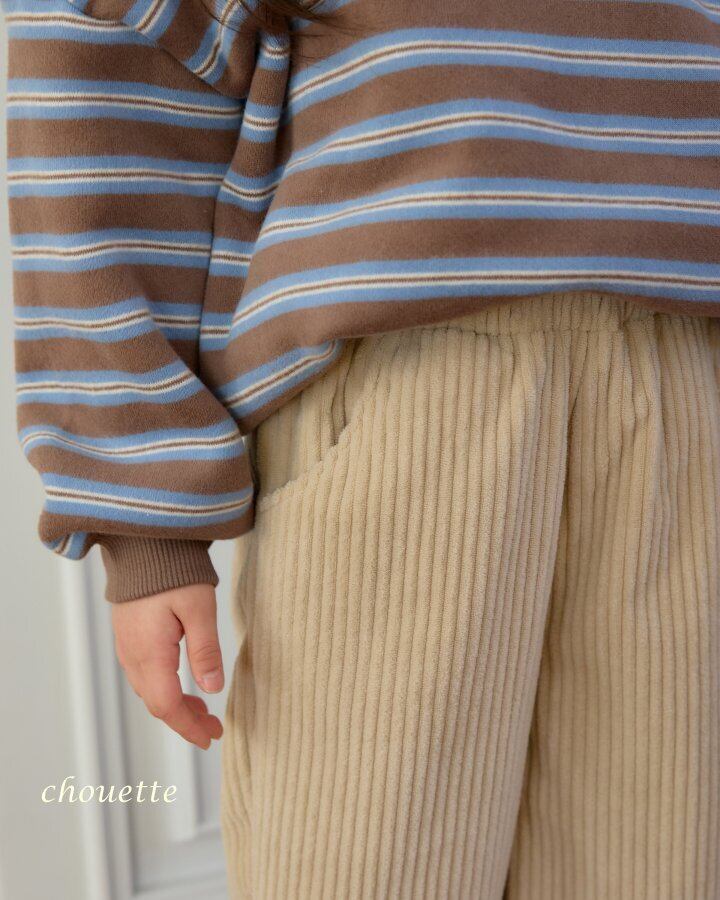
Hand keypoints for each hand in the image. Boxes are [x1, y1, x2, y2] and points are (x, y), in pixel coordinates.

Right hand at [111, 583, 223, 748]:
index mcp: (150, 653)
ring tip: (204, 711)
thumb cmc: (172, 570)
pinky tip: (183, 685)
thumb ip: (205, 650)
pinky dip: (164, 689)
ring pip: (150, 692)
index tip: (211, 736)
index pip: (168, 706)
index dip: (189, 727)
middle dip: (186, 721)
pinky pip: (144, 677)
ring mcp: (127, 648)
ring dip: (176, 706)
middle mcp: (133, 656)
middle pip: (157, 704)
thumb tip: (212, 688)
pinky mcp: (129, 639)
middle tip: (214, 728)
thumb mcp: (199, 607)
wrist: (143, 546)